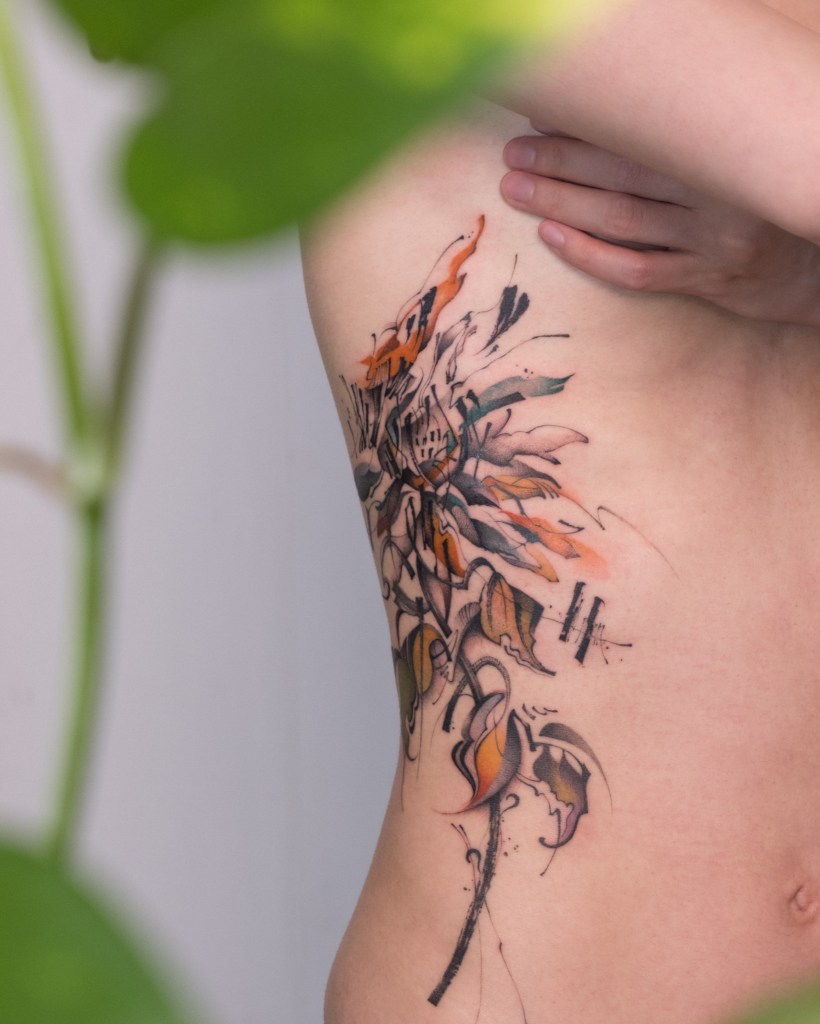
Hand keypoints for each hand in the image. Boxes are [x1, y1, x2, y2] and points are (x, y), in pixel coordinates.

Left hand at [500, 132, 819, 328]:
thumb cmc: (770, 200)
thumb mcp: (741, 160)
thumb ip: (692, 142)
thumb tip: (620, 116)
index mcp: (726, 155)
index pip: (644, 137)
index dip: (589, 127)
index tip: (543, 115)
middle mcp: (721, 196)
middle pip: (624, 176)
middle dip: (562, 162)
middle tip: (515, 154)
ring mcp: (713, 244)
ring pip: (623, 222)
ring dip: (563, 204)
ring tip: (517, 189)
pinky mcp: (706, 281)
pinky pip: (637, 271)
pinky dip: (591, 255)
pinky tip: (553, 237)